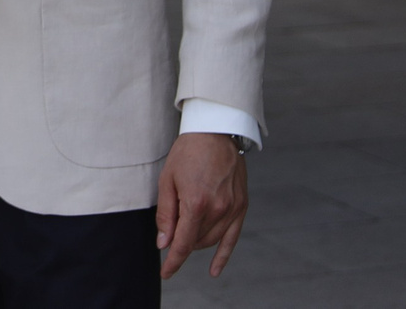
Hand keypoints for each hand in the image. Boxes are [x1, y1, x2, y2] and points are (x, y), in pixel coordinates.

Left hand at [156, 132, 247, 278]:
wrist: (215, 132)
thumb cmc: (188, 152)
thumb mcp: (168, 180)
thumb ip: (166, 215)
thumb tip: (164, 243)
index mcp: (196, 203)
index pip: (182, 243)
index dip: (172, 261)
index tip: (165, 272)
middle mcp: (218, 210)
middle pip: (196, 241)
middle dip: (181, 243)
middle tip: (171, 232)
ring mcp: (232, 209)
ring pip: (212, 240)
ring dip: (196, 243)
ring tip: (186, 231)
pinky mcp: (241, 206)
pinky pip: (232, 238)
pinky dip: (223, 256)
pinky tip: (214, 270)